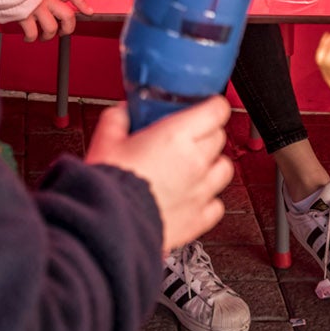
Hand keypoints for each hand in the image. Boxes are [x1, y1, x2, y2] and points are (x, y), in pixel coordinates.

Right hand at [18, 0, 91, 41]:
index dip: (82, 3)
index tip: (89, 12)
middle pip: (68, 16)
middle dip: (68, 28)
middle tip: (62, 32)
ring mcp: (36, 7)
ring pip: (51, 28)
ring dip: (47, 36)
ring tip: (41, 36)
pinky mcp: (23, 15)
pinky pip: (32, 33)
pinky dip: (30, 38)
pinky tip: (27, 36)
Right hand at [86, 97, 233, 251]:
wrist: (109, 225)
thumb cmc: (109, 185)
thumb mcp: (105, 140)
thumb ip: (117, 119)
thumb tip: (122, 113)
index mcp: (176, 136)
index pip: (216, 110)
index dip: (212, 105)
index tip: (206, 106)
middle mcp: (195, 162)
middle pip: (219, 137)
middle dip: (207, 132)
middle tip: (188, 136)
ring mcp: (201, 191)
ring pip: (224, 168)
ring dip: (212, 164)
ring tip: (193, 166)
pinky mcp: (198, 219)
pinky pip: (217, 205)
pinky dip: (209, 199)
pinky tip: (193, 196)